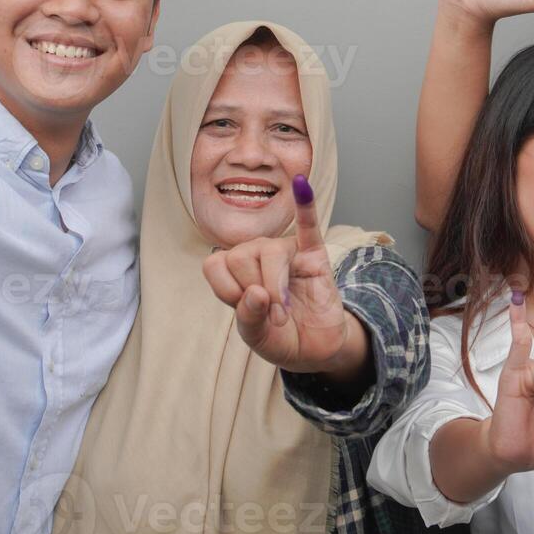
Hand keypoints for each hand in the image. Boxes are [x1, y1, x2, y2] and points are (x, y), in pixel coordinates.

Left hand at [202, 175, 365, 378]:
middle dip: (256, 292)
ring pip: (271, 251)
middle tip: (274, 318)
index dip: (226, 288)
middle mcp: (257, 255)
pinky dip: (306, 205)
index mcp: (236, 271)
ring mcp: (287, 252)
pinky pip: (309, 225)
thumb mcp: (255, 337)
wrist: (317, 349)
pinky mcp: (315, 255)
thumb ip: (249, 317)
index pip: (215, 263)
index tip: (246, 310)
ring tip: (286, 312)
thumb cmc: (281, 338)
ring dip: (277, 287)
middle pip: (242, 255)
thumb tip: (256, 293)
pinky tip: (302, 184)